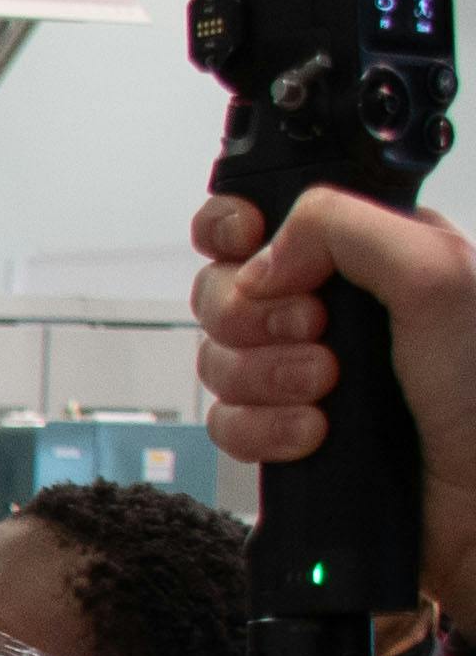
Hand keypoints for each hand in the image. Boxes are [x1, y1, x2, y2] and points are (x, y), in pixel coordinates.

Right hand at [191, 189, 475, 628]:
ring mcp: (301, 373)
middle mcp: (329, 310)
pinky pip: (226, 423)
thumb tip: (262, 256)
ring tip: (325, 391)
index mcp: (365, 255)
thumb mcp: (438, 274)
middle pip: (223, 290)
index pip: (260, 219)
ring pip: (217, 360)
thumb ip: (344, 229)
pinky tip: (313, 435)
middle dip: (252, 316)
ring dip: (264, 379)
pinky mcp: (284, 432)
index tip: (243, 246)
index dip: (231, 230)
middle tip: (314, 332)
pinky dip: (263, 430)